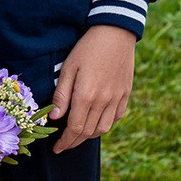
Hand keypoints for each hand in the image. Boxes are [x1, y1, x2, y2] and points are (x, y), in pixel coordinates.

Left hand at [51, 25, 135, 152]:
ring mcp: (117, 98)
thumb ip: (62, 94)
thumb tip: (54, 118)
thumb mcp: (68, 68)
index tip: (56, 147)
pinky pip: (116, 117)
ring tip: (78, 135)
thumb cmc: (87, 48)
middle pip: (88, 132)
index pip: (75, 129)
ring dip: (89, 136)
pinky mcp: (126, 94)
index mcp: (86, 95)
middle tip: (64, 145)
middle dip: (74, 142)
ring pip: (103, 128)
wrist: (115, 32)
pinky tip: (96, 123)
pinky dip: (105, 125)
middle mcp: (104, 101)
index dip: (65, 141)